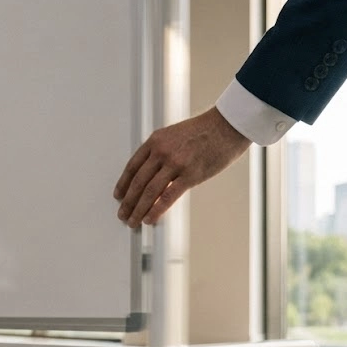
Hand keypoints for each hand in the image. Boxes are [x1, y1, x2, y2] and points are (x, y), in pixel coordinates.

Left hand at [113, 106, 250, 227]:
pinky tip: (149, 219)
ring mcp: (175, 163)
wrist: (228, 125)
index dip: (123, 184)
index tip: (118, 196)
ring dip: (138, 210)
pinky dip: (156, 210)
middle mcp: (161, 151)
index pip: (132, 166)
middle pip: (138, 182)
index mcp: (155, 140)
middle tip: (122, 214)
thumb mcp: (174, 135)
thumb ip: (161, 152)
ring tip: (133, 221)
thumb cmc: (205, 130)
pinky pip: (167, 197)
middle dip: (128, 202)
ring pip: (149, 192)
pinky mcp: (190, 175)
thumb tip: (151, 175)